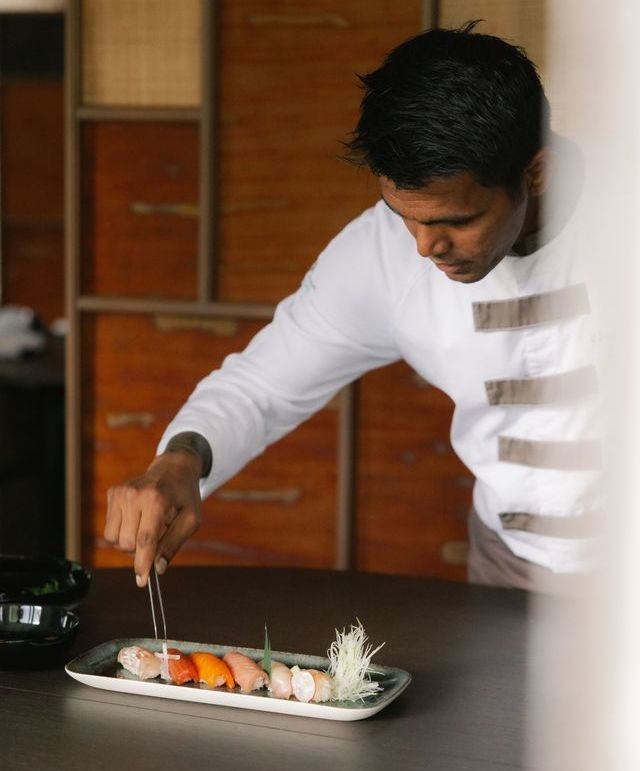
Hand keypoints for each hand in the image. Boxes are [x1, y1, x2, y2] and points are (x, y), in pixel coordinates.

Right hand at [104, 451, 202, 586]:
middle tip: (156, 539)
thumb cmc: (184, 496)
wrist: (174, 468)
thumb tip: (158, 568)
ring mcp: (121, 493)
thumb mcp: (191, 519)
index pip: (145, 539)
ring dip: (129, 543)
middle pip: (127, 543)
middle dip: (140, 550)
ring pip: (113, 539)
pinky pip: (109, 529)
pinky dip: (121, 532)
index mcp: (157, 500)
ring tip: (145, 529)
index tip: (142, 581)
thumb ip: (174, 544)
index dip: (142, 563)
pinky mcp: (113, 493)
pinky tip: (137, 519)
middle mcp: (135, 495)